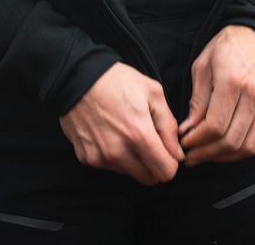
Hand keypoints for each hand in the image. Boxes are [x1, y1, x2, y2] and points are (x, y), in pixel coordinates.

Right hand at [59, 62, 184, 185]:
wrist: (77, 77)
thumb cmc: (117, 80)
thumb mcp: (152, 92)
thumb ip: (168, 125)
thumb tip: (177, 153)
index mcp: (139, 135)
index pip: (166, 173)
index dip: (170, 161)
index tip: (165, 148)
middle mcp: (119, 152)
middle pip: (149, 179)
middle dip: (153, 164)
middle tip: (148, 141)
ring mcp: (100, 157)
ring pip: (129, 173)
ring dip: (133, 160)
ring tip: (126, 132)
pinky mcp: (86, 158)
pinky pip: (109, 167)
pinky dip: (114, 156)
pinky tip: (109, 133)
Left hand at [177, 25, 254, 166]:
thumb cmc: (228, 45)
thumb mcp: (203, 64)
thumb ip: (197, 99)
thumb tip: (188, 129)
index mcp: (232, 82)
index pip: (214, 125)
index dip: (197, 141)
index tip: (184, 143)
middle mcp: (253, 96)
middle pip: (231, 141)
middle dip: (207, 154)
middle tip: (191, 157)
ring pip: (247, 146)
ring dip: (224, 157)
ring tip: (206, 155)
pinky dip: (239, 149)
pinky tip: (224, 147)